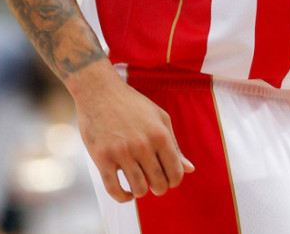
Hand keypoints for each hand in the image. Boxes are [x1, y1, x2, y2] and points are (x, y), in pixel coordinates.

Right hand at [68, 62, 194, 201]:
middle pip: (159, 184)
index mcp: (160, 135)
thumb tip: (190, 170)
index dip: (174, 181)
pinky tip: (126, 193)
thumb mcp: (160, 118)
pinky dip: (123, 197)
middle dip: (159, 188)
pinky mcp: (102, 158)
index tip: (168, 179)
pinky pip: (114, 190)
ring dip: (141, 192)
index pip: (175, 172)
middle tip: (154, 182)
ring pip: (139, 189)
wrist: (99, 92)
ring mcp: (122, 152)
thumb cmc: (133, 105)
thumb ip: (175, 145)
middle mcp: (143, 145)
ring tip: (139, 184)